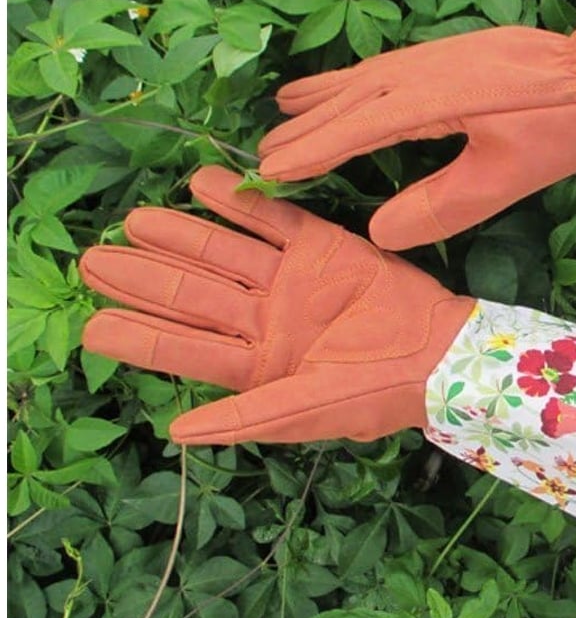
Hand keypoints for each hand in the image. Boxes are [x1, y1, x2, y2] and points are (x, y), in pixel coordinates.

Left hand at [79, 166, 474, 444]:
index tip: (92, 327)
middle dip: (144, 278)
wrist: (441, 354)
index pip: (184, 348)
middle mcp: (264, 319)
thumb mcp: (309, 411)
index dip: (139, 337)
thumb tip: (174, 433)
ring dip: (180, 235)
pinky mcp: (322, 247)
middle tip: (94, 259)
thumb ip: (244, 418)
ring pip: (223, 254)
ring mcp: (290, 280)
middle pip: (192, 295)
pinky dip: (239, 203)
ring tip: (136, 219)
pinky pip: (272, 221)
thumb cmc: (377, 394)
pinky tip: (202, 184)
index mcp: (256, 364)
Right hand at [261, 25, 575, 250]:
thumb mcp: (503, 178)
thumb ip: (440, 206)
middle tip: (261, 153)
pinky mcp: (452, 53)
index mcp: (428, 100)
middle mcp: (421, 70)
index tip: (270, 171)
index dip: (311, 151)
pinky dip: (355, 80)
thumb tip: (379, 234)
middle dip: (306, 127)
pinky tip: (347, 86)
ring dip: (323, 96)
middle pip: (350, 101)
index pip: (355, 129)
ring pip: (365, 79)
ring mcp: (436, 56)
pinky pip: (386, 68)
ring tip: (283, 107)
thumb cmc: (557, 131)